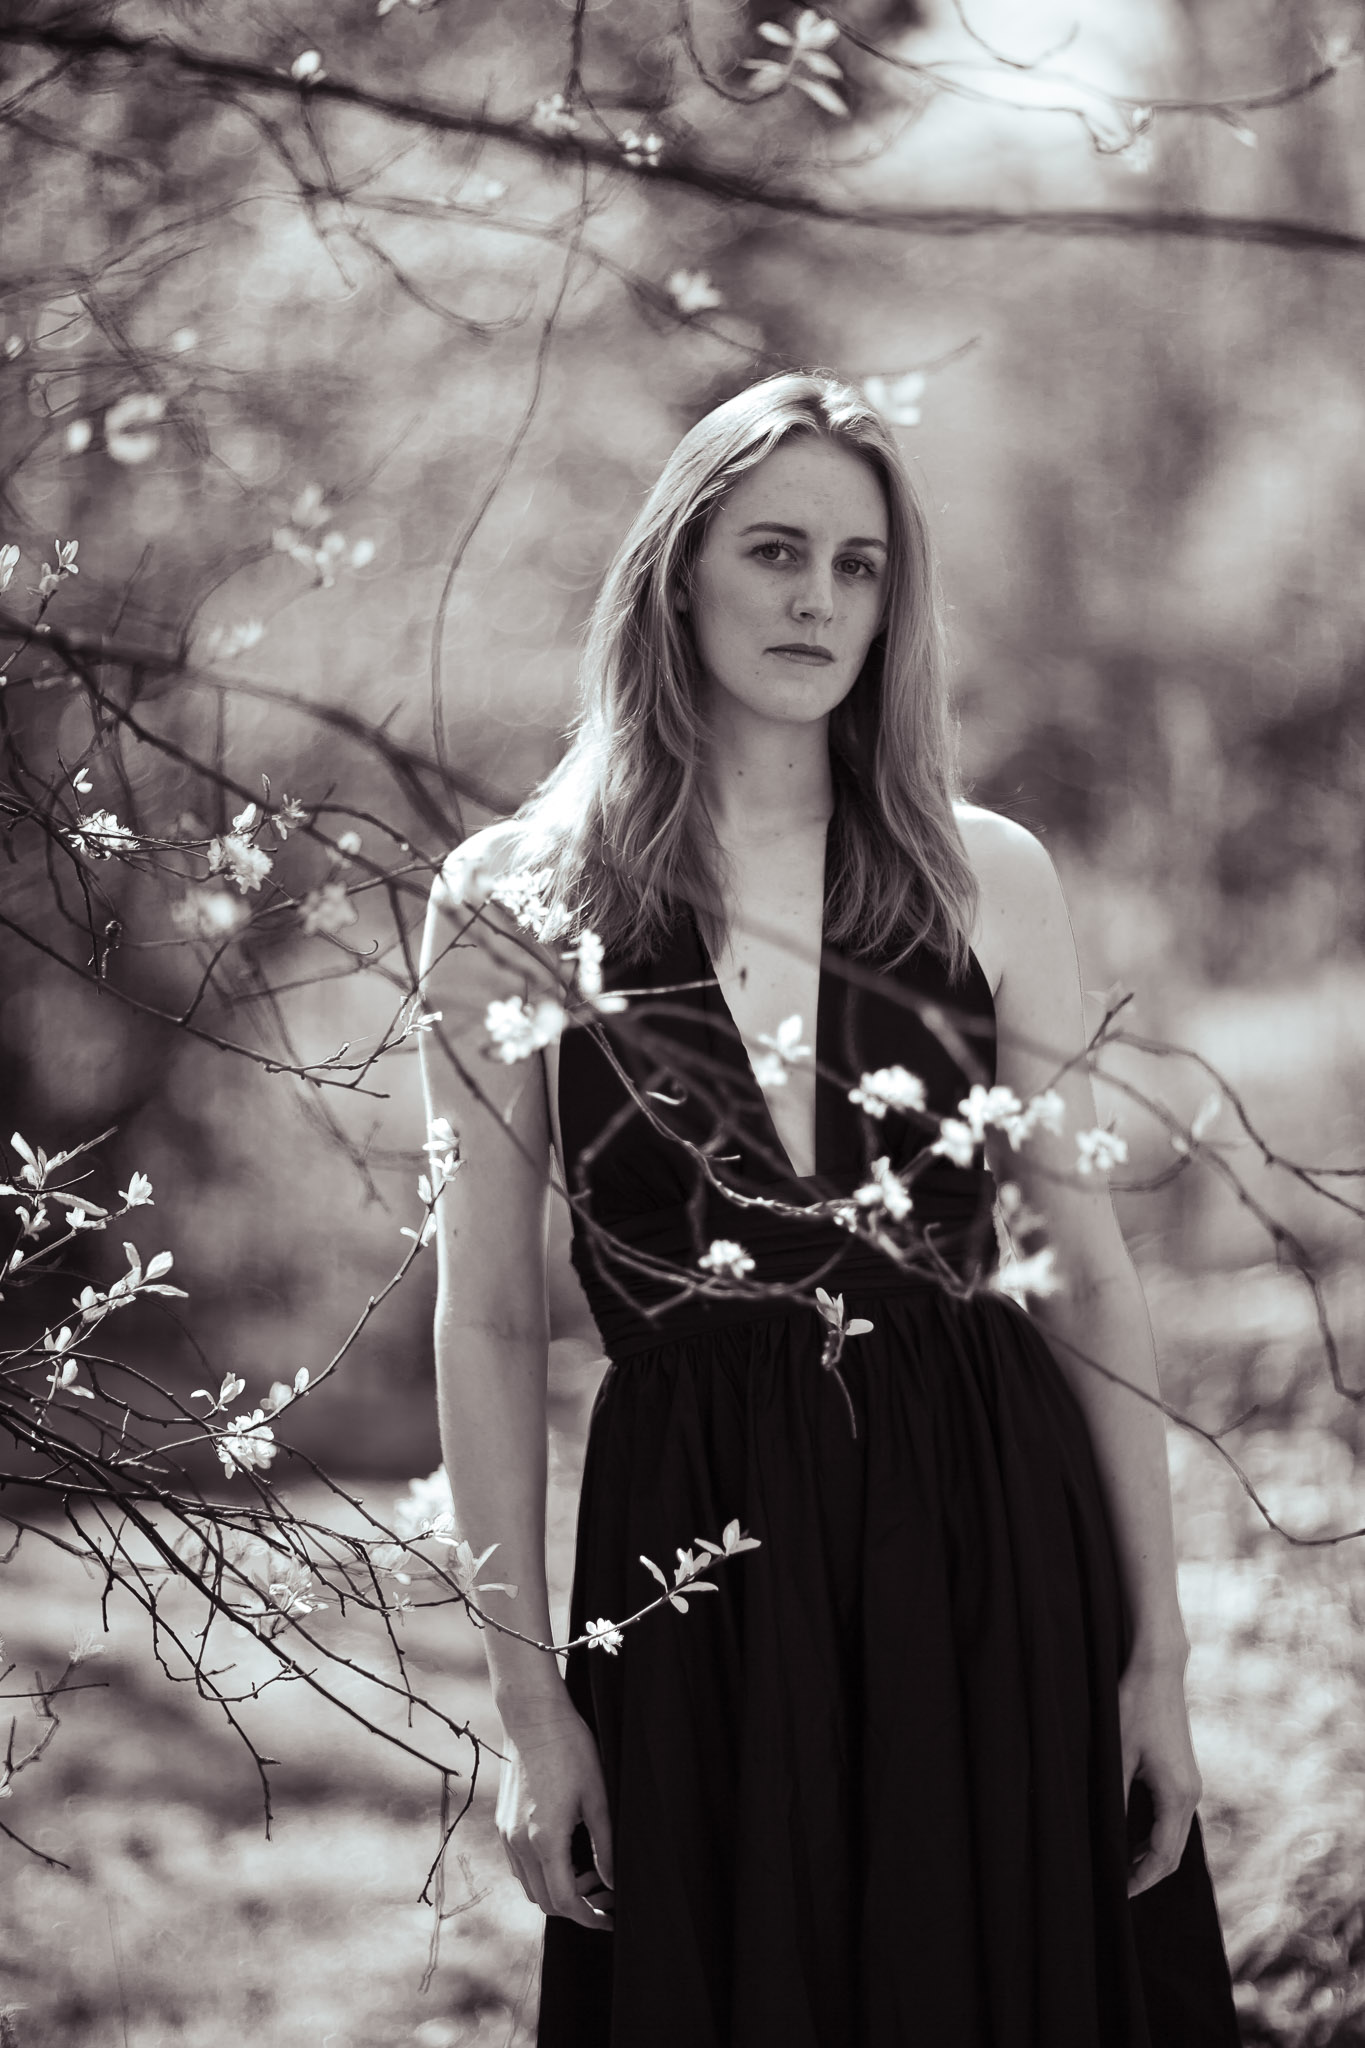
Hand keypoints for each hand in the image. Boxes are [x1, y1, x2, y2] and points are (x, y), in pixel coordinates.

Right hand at [495, 1697, 614, 1930]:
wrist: (533, 1717)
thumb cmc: (570, 1749)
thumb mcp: (597, 1797)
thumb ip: (605, 1845)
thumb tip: (612, 1882)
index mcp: (545, 1840)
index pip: (564, 1902)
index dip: (589, 1918)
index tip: (610, 1919)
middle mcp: (519, 1843)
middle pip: (545, 1901)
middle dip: (578, 1907)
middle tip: (606, 1893)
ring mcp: (506, 1834)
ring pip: (530, 1886)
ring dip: (558, 1890)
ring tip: (589, 1873)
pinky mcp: (502, 1823)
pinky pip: (520, 1866)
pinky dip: (542, 1873)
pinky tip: (565, 1856)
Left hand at [1119, 1655, 1201, 1897]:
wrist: (1158, 1669)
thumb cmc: (1134, 1707)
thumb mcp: (1116, 1756)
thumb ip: (1114, 1800)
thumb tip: (1106, 1838)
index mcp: (1178, 1796)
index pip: (1162, 1857)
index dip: (1139, 1879)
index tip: (1117, 1894)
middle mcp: (1191, 1794)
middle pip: (1173, 1852)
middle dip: (1146, 1874)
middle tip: (1117, 1888)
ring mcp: (1190, 1783)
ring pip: (1173, 1835)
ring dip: (1150, 1854)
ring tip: (1119, 1868)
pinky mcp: (1184, 1772)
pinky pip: (1172, 1816)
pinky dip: (1154, 1833)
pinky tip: (1131, 1835)